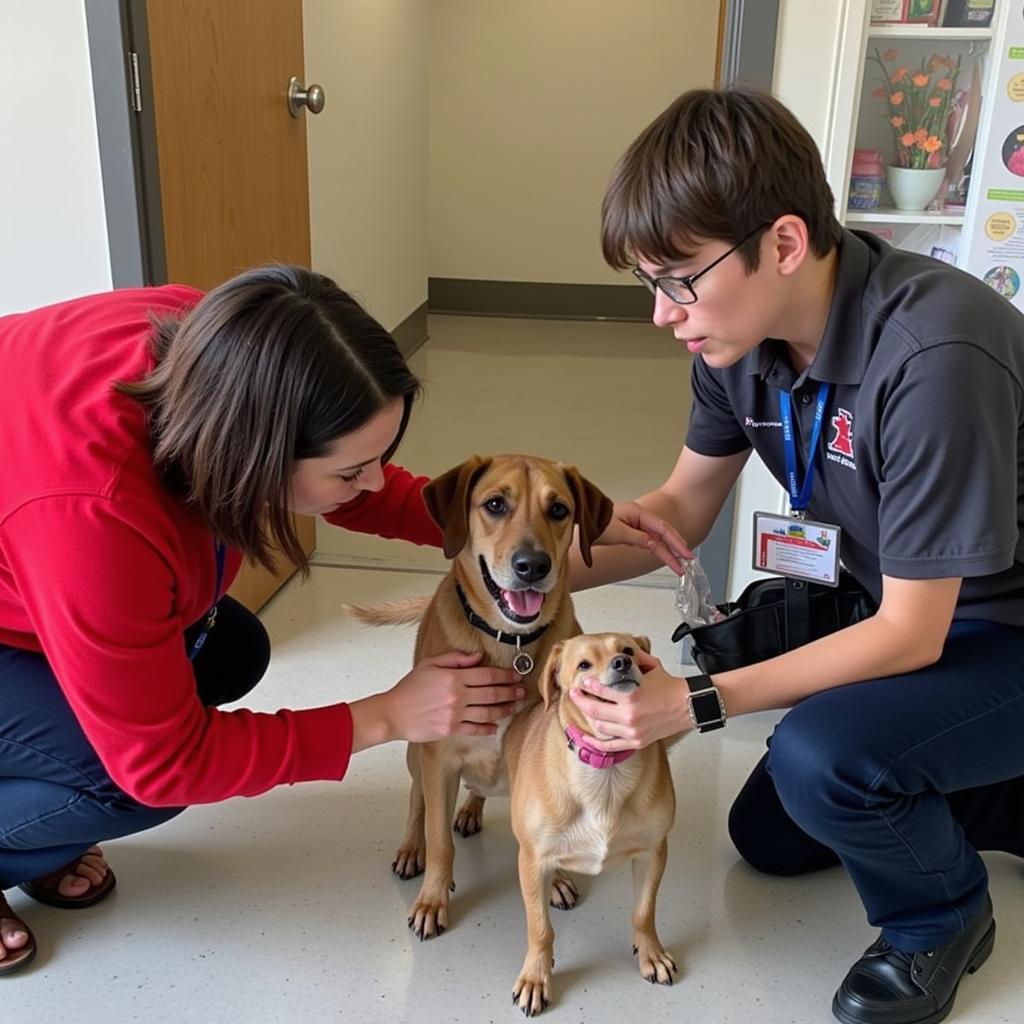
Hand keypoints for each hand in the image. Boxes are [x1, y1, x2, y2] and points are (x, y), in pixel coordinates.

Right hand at [386, 650, 523, 742]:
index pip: (487, 675)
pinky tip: (495, 726)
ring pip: (488, 712)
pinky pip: (475, 728)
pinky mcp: (451, 729)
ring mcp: (455, 714)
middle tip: (521, 691)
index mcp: (453, 677)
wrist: (393, 713)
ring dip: (504, 709)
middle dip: (510, 692)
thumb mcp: (430, 663)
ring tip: (514, 706)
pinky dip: (488, 727)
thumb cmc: (409, 688)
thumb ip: (456, 658)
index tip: (515, 675)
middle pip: (492, 693)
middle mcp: (457, 696)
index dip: (505, 675)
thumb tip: (478, 657)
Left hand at [567, 649, 690, 751]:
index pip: (600, 690)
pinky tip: (585, 736)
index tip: (581, 681)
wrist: (689, 705)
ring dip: (587, 717)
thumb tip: (623, 651)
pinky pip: (609, 746)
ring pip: (599, 727)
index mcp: (631, 696)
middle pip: (594, 710)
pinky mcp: (636, 741)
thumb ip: (635, 658)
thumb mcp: (651, 667)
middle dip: (580, 700)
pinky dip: (595, 742)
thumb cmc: (671, 688)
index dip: (587, 685)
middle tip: (574, 693)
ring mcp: (632, 731)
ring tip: (583, 708)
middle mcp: (629, 715)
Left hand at [593, 502, 692, 573]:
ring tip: (678, 564)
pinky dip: (657, 549)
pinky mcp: (631, 531)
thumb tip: (654, 544)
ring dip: (667, 551)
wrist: (582, 520)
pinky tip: (664, 556)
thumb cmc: (596, 522)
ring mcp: (635, 524)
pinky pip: (648, 540)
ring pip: (657, 539)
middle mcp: (639, 517)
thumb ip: (638, 538)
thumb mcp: (618, 532)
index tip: (685, 554)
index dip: (676, 542)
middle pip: (663, 533)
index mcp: (638, 513)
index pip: (662, 529)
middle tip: (688, 560)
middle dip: (676, 547)